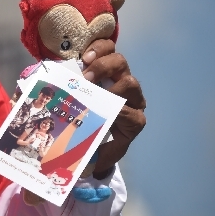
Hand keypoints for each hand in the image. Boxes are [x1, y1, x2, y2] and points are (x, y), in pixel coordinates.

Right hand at [81, 40, 146, 174]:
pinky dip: (98, 49)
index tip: (104, 112)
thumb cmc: (90, 127)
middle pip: (131, 84)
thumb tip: (92, 169)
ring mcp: (118, 72)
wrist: (81, 104)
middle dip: (112, 86)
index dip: (121, 112)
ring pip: (120, 62)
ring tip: (85, 73)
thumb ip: (96, 154)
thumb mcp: (97, 145)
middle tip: (89, 89)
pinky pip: (107, 46)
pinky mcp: (105, 56)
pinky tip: (84, 56)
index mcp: (131, 118)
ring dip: (103, 67)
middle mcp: (129, 94)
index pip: (133, 115)